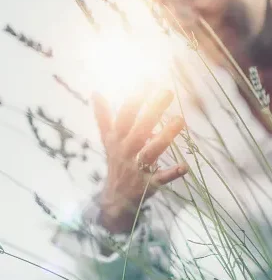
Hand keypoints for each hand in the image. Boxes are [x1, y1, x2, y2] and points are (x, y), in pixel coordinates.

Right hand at [92, 90, 187, 232]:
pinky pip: (159, 179)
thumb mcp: (107, 140)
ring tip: (180, 120)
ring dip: (163, 138)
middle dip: (152, 111)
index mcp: (116, 140)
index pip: (124, 117)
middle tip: (167, 92)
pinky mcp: (147, 185)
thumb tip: (95, 92)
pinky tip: (184, 166)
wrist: (114, 198)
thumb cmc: (115, 162)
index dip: (135, 99)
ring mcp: (135, 169)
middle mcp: (125, 152)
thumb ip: (103, 116)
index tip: (147, 80)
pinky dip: (171, 174)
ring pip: (149, 152)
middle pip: (139, 130)